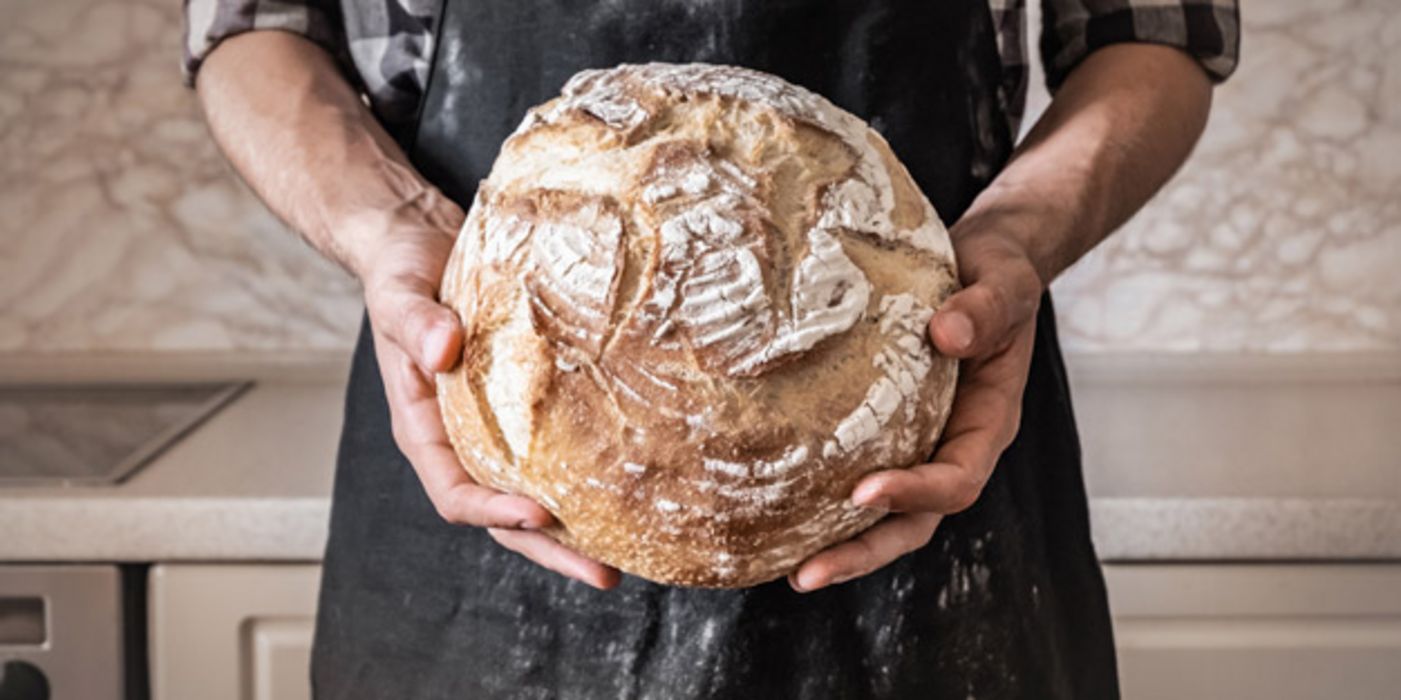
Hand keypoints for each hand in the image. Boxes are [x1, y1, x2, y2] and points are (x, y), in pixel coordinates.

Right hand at [357, 197, 621, 589]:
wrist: (418, 243)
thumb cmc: (402, 272)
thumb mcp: (399, 292)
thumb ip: (416, 322)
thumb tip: (445, 350)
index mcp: (423, 426)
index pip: (454, 490)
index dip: (493, 512)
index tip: (538, 516)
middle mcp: (460, 438)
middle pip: (502, 516)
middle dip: (551, 549)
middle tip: (603, 573)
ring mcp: (494, 427)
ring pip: (534, 493)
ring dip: (575, 528)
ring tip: (625, 554)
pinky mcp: (526, 406)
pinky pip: (555, 451)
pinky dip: (584, 477)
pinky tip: (626, 489)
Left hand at [788, 214, 1043, 592]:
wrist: (985, 263)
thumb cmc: (999, 274)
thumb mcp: (1003, 283)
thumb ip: (984, 310)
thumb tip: (945, 334)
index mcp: (990, 422)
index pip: (958, 479)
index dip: (915, 493)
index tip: (864, 490)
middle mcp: (954, 444)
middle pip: (915, 521)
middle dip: (864, 551)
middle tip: (807, 573)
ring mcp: (920, 441)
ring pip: (885, 514)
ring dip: (839, 544)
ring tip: (788, 569)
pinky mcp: (888, 428)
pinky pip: (856, 473)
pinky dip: (824, 502)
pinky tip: (780, 514)